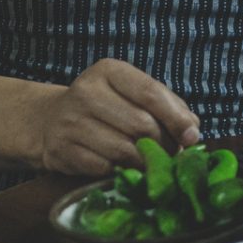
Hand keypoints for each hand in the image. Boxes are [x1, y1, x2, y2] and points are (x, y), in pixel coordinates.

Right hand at [35, 59, 200, 174]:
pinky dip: (121, 171)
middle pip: (141, 124)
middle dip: (163, 144)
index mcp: (108, 70)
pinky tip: (124, 167)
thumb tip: (192, 132)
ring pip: (125, 149)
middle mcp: (86, 91)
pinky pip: (105, 167)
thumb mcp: (132, 94)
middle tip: (170, 154)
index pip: (150, 93)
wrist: (51, 122)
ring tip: (151, 163)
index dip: (176, 118)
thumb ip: (167, 106)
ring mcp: (71, 121)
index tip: (192, 137)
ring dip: (145, 162)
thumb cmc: (106, 107)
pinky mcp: (62, 149)